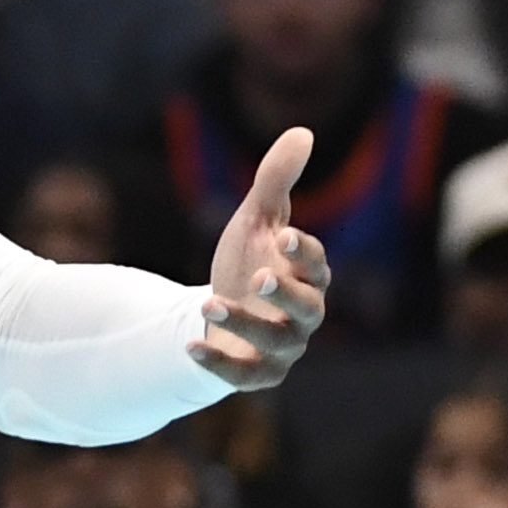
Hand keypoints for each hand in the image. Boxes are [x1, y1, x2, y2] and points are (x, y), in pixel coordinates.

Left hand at [186, 127, 330, 391]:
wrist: (219, 310)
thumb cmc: (247, 260)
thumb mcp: (255, 219)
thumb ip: (276, 181)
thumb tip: (302, 131)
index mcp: (309, 275)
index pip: (317, 264)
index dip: (303, 252)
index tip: (282, 236)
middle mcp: (305, 314)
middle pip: (308, 308)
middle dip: (285, 294)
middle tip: (258, 277)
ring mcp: (283, 347)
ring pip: (276, 342)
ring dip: (244, 323)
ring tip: (210, 302)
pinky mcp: (257, 373)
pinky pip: (244, 375)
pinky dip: (218, 363)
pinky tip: (189, 345)